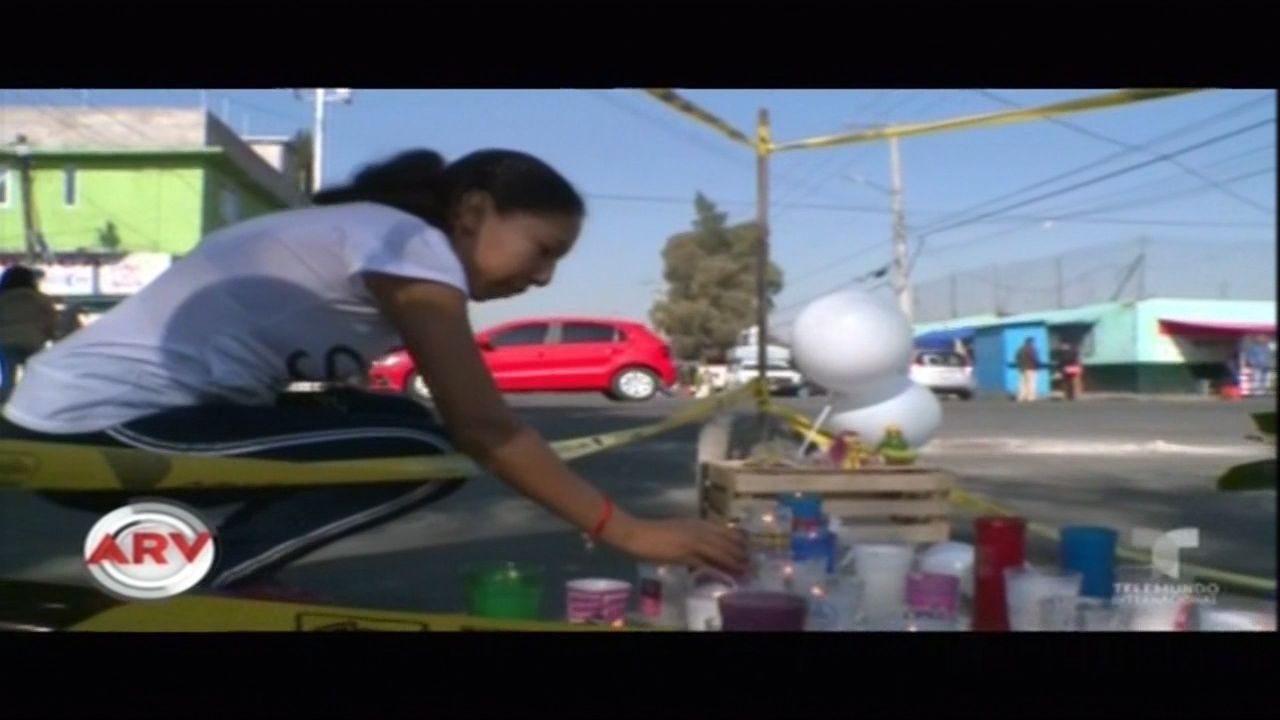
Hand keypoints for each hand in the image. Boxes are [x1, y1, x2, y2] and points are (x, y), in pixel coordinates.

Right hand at [617, 518, 748, 574]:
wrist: (637, 533)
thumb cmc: (654, 531)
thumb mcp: (678, 529)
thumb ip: (692, 534)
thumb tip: (703, 544)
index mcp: (696, 523)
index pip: (724, 530)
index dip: (737, 539)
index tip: (748, 546)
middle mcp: (698, 530)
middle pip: (726, 541)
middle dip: (741, 552)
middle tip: (752, 561)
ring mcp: (693, 542)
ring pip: (721, 551)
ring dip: (735, 561)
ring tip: (746, 569)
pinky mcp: (686, 554)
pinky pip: (706, 563)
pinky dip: (718, 569)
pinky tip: (726, 575)